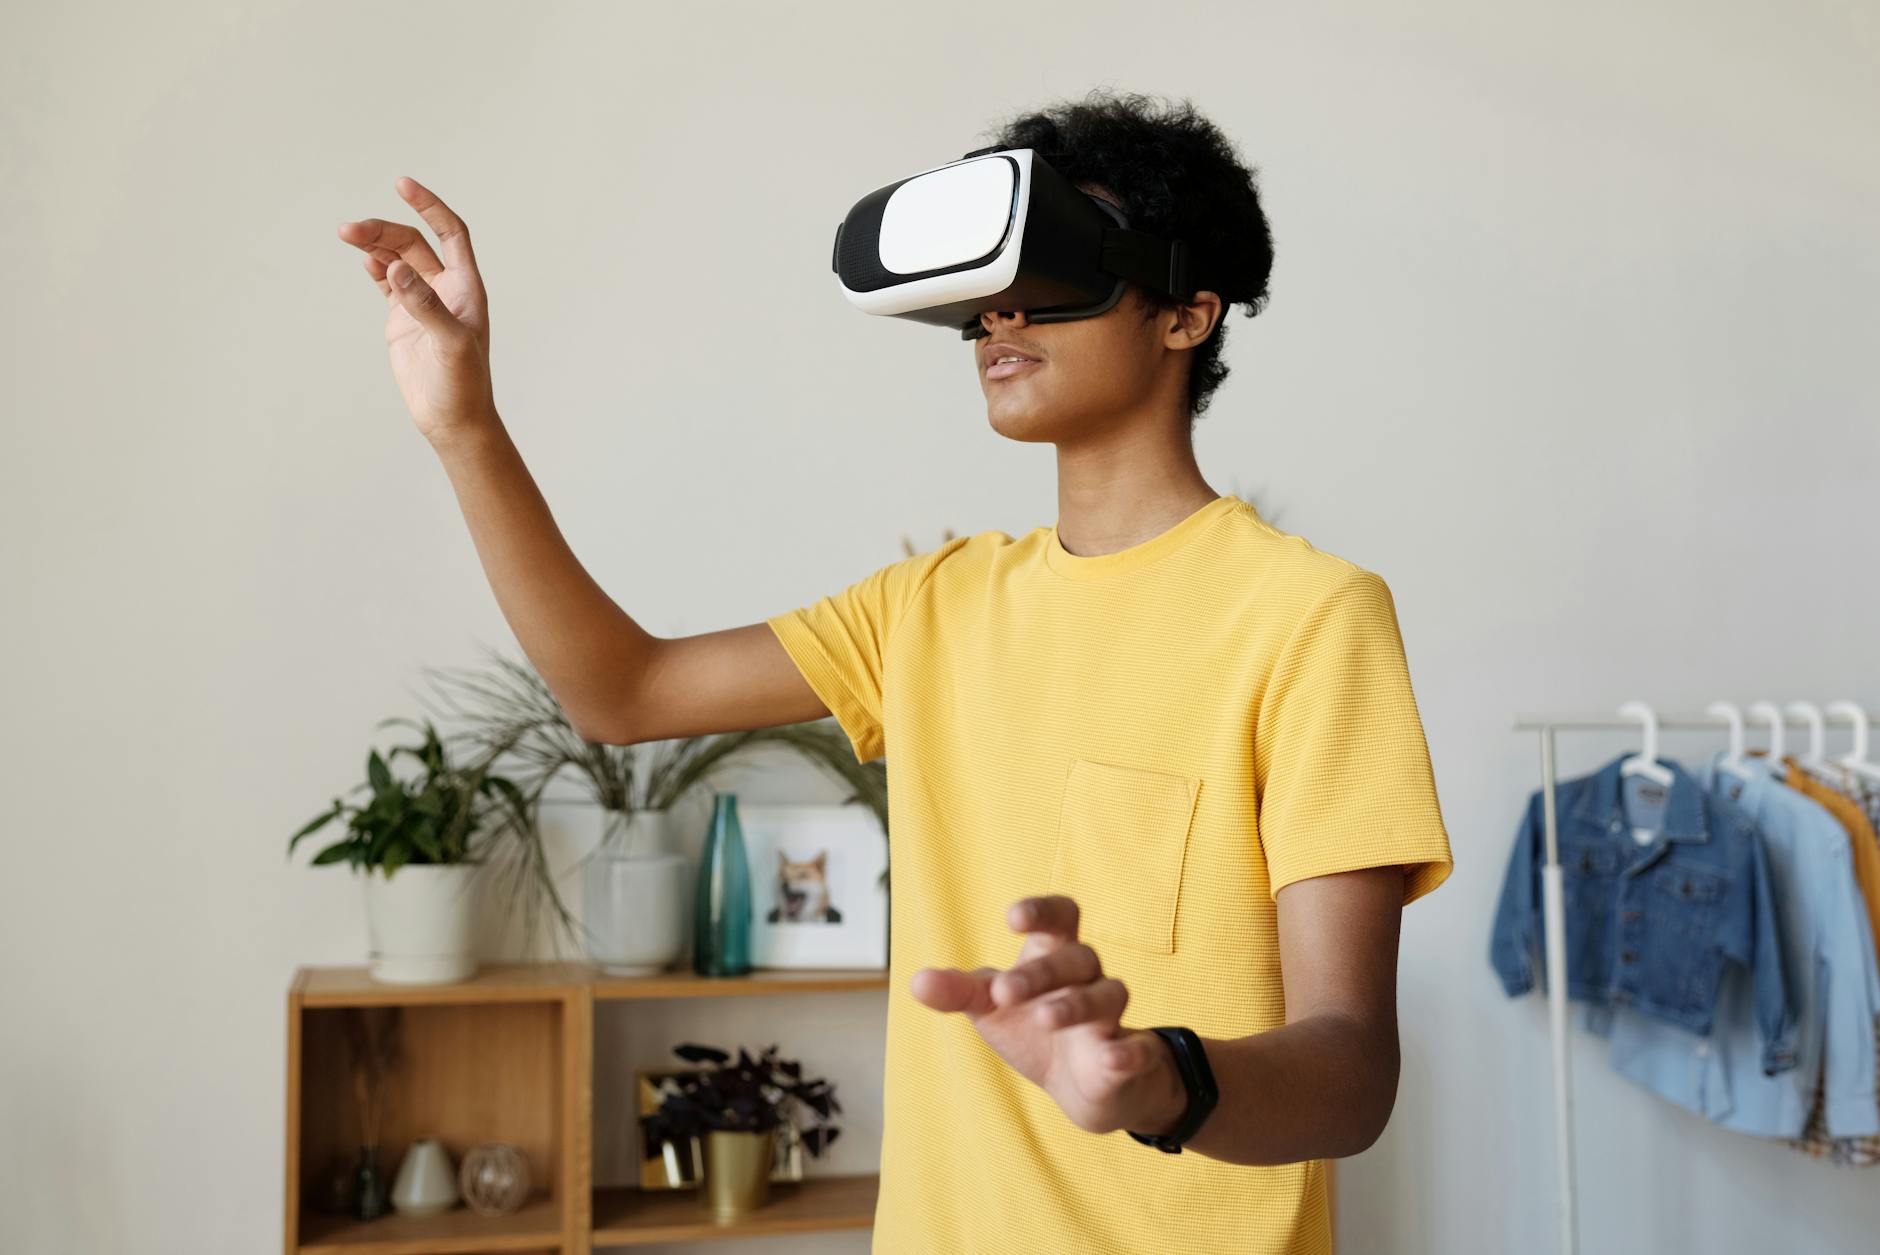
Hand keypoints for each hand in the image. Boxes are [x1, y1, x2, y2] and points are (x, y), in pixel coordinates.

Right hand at [337, 177, 495, 444]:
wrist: (453, 420)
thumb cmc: (463, 385)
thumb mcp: (449, 343)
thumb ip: (425, 305)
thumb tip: (397, 267)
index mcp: (466, 288)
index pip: (450, 233)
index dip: (430, 206)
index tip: (402, 184)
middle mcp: (446, 289)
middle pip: (414, 242)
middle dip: (384, 230)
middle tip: (349, 230)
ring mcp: (422, 303)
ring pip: (396, 259)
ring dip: (373, 245)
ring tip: (347, 234)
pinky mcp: (404, 320)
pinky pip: (388, 283)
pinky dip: (375, 268)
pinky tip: (365, 260)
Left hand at [908, 895, 1183, 1137]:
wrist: (1082, 1087)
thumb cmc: (1033, 1029)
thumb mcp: (991, 1009)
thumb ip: (959, 993)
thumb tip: (916, 982)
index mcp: (1055, 956)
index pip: (1061, 916)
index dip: (1042, 910)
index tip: (1013, 917)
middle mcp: (1089, 979)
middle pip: (1077, 958)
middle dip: (1041, 972)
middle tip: (1003, 991)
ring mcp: (1113, 1017)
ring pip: (1108, 995)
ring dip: (1077, 1004)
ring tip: (1045, 1018)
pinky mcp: (1130, 1057)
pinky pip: (1137, 1049)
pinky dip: (1128, 1052)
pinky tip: (1114, 1058)